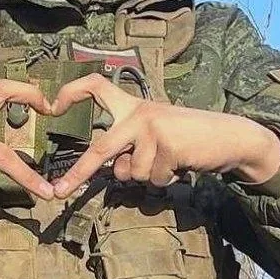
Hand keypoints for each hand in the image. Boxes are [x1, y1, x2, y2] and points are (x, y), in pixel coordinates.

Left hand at [49, 74, 279, 198]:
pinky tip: (180, 164)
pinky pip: (153, 178)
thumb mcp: (153, 140)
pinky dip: (166, 179)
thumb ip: (129, 152)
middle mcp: (138, 113)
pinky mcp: (167, 144)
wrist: (228, 137)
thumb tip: (114, 172)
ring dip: (150, 177)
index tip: (51, 106)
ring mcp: (152, 127)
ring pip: (132, 173)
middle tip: (57, 193)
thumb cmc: (187, 140)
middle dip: (78, 174)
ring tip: (170, 161)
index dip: (72, 91)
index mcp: (131, 106)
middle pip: (100, 149)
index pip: (96, 85)